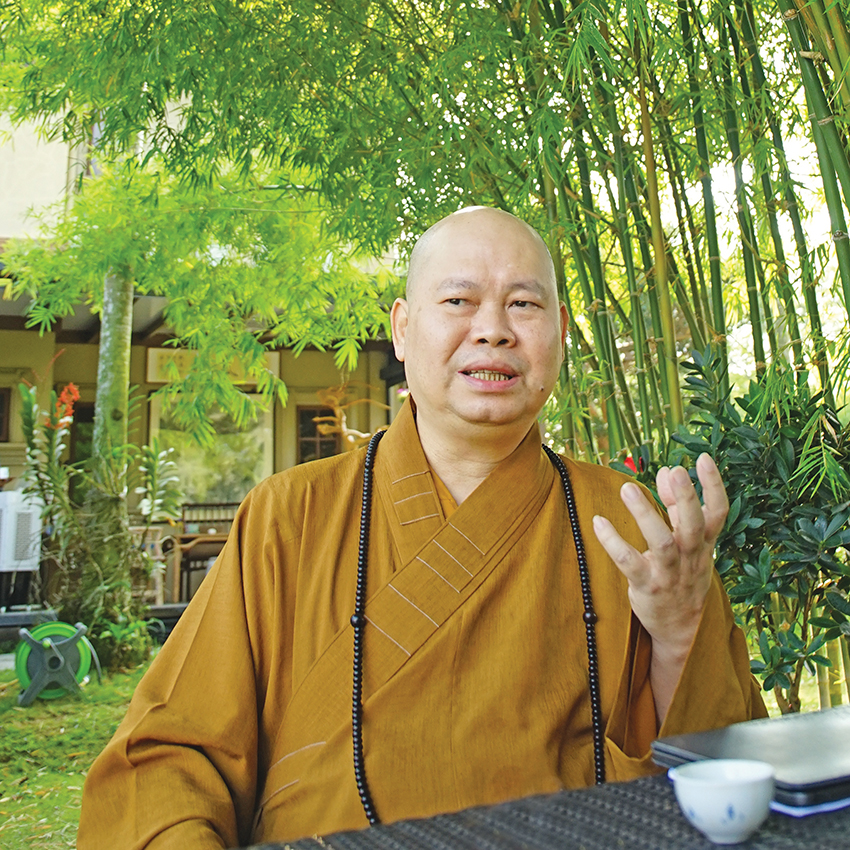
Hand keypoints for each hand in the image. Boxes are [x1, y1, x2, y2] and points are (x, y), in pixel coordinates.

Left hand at [592, 454, 728, 720]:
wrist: (681, 629)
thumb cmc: (682, 575)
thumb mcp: (688, 544)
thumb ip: (675, 506)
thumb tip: (665, 470)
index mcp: (704, 544)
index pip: (718, 512)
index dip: (713, 485)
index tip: (703, 458)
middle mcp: (691, 557)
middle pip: (694, 525)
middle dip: (685, 498)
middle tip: (673, 470)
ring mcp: (669, 574)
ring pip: (662, 543)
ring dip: (646, 514)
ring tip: (628, 488)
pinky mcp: (647, 587)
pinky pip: (629, 563)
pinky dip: (614, 542)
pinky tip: (598, 522)